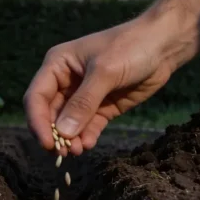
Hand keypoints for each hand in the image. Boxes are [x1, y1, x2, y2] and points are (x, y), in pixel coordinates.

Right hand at [23, 0, 199, 155]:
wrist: (162, 46)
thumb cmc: (130, 47)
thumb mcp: (105, 72)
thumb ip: (83, 103)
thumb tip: (63, 133)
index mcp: (58, 65)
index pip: (37, 97)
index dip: (38, 121)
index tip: (47, 143)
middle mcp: (66, 81)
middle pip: (50, 113)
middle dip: (55, 134)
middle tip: (63, 153)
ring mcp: (84, 96)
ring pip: (69, 123)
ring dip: (70, 139)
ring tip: (79, 151)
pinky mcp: (103, 107)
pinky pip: (88, 126)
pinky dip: (86, 136)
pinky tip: (89, 144)